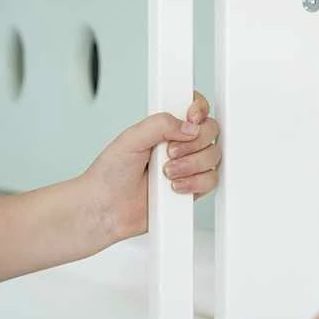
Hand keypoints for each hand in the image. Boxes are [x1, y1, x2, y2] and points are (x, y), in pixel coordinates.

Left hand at [81, 92, 221, 243]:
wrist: (106, 210)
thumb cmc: (109, 176)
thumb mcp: (130, 140)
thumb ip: (159, 125)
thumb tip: (189, 126)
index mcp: (163, 127)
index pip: (193, 108)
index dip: (198, 110)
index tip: (191, 117)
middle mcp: (178, 144)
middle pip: (210, 130)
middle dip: (193, 142)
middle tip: (169, 152)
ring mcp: (187, 166)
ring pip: (213, 156)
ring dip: (191, 165)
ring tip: (167, 173)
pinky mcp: (192, 188)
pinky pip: (211, 180)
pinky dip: (194, 183)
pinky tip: (174, 187)